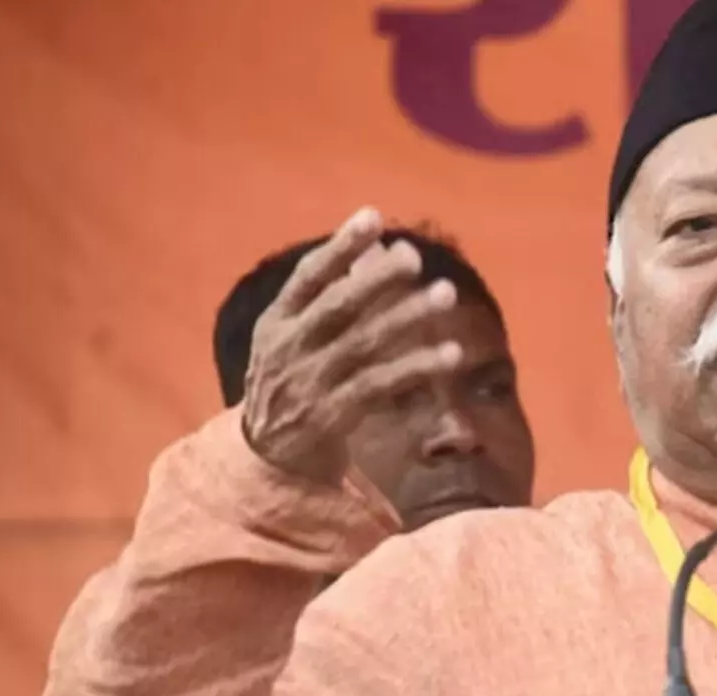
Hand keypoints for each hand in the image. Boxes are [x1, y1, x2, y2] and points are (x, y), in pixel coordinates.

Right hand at [240, 207, 460, 483]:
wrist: (266, 456)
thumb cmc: (291, 382)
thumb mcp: (294, 337)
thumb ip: (329, 298)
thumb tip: (374, 251)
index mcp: (276, 322)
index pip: (308, 277)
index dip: (340, 246)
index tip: (373, 217)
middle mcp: (289, 348)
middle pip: (338, 307)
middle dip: (378, 279)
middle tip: (415, 257)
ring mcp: (310, 383)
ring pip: (364, 344)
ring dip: (408, 317)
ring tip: (446, 295)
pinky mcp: (333, 416)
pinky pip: (382, 385)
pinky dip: (416, 367)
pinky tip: (450, 354)